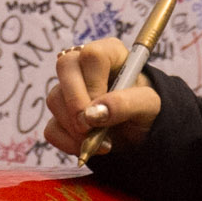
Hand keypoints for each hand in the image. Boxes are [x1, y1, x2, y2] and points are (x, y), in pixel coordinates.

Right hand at [42, 39, 162, 158]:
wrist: (142, 134)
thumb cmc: (148, 111)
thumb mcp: (150, 106)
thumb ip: (126, 104)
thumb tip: (92, 114)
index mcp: (110, 53)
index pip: (92, 56)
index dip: (93, 84)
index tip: (103, 110)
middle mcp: (85, 65)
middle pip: (64, 67)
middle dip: (75, 104)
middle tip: (90, 128)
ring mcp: (69, 89)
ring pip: (55, 99)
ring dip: (75, 127)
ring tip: (101, 141)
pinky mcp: (61, 114)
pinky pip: (51, 127)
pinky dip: (67, 142)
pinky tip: (88, 146)